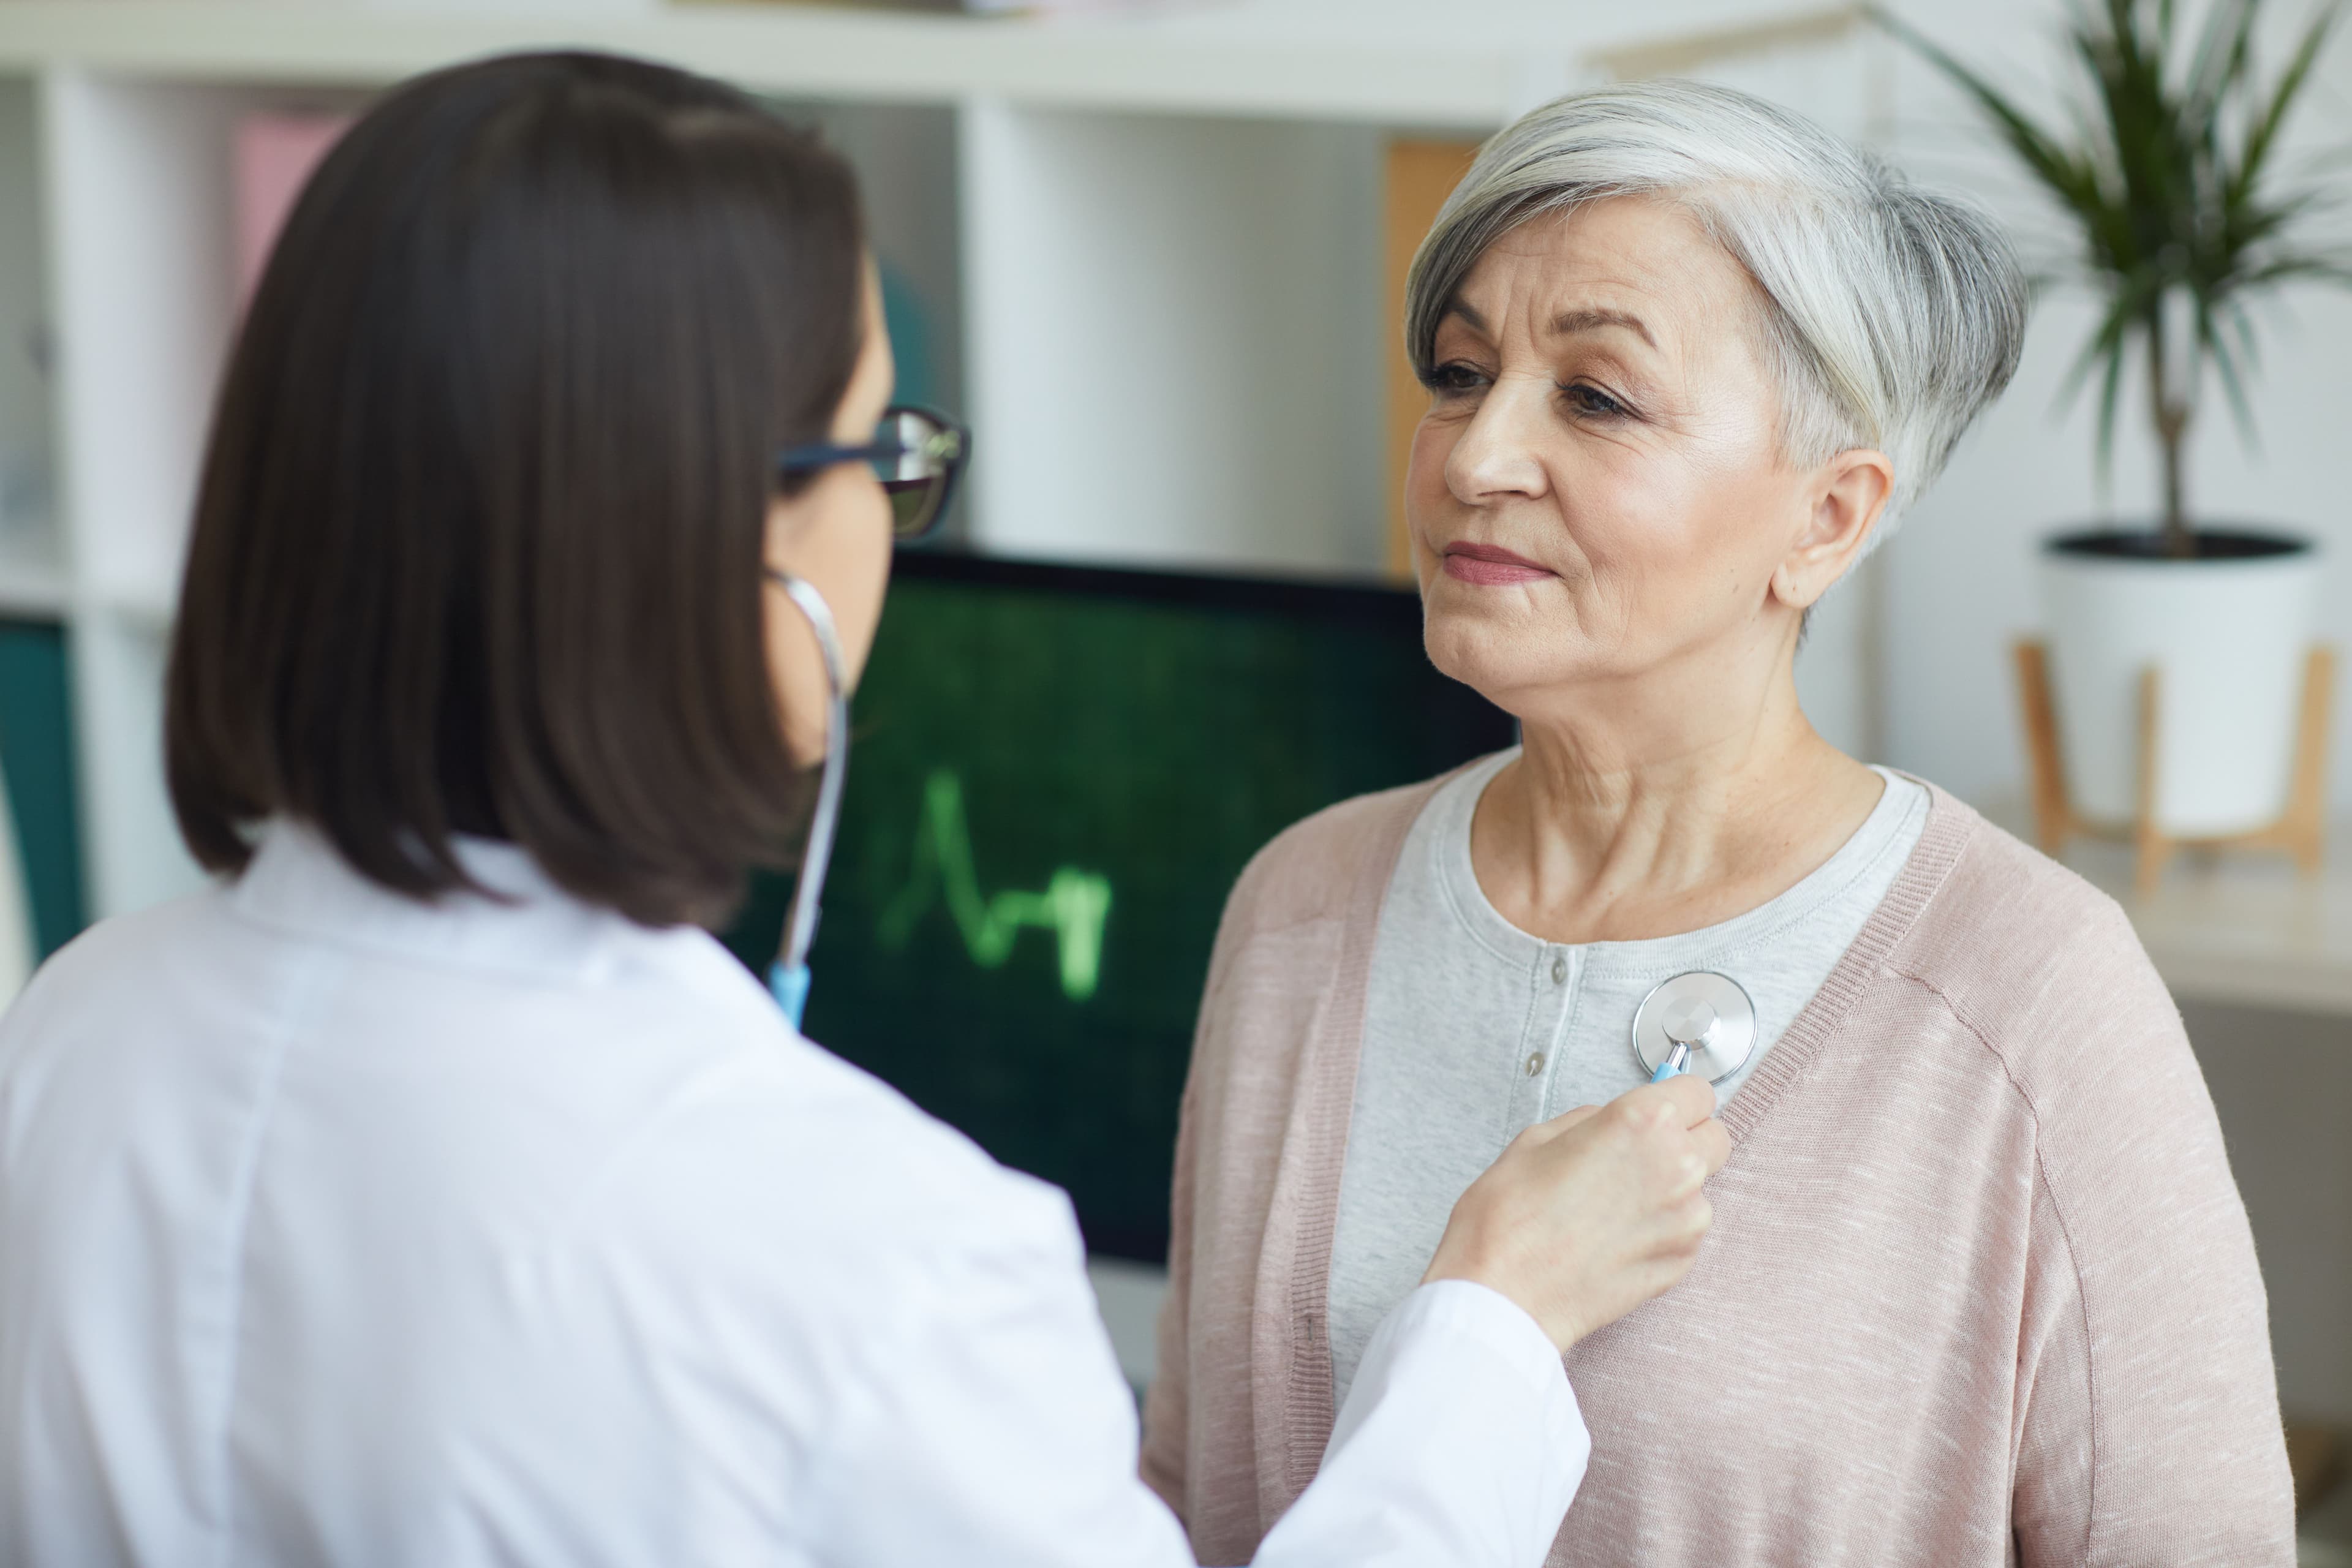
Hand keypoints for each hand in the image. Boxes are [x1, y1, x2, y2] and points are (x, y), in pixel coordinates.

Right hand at [1421, 1076, 1729, 1351]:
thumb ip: (1592, 1121)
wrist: (1505, 1295)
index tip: (1658, 1110)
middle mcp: (1677, 1166)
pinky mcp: (1684, 1262)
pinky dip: (1662, 1229)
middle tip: (1639, 1155)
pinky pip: (1686, 1231)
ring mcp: (1687, 1219)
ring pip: (1700, 1188)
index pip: (1697, 1091)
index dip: (1673, 1099)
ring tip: (1616, 1205)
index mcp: (1643, 1122)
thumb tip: (1611, 1123)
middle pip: (1714, 1136)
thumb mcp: (1537, 1138)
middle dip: (1684, 1140)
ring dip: (1672, 1189)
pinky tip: (1616, 1237)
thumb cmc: (1510, 1219)